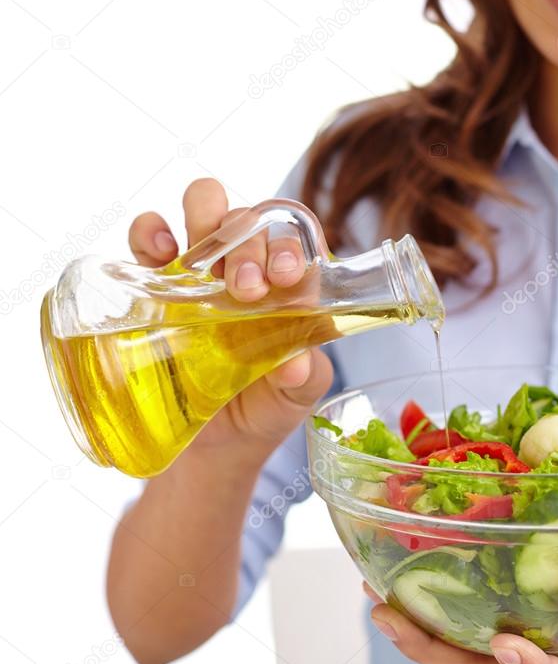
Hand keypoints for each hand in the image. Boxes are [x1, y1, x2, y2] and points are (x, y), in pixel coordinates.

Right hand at [127, 178, 332, 465]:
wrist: (212, 451)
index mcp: (286, 287)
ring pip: (204, 212)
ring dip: (206, 219)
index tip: (287, 275)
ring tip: (207, 265)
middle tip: (247, 289)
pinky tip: (159, 249)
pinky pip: (147, 241)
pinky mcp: (155, 289)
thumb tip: (296, 364)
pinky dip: (150, 231)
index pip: (295, 240)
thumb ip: (305, 376)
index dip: (291, 245)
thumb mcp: (295, 396)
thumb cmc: (263, 409)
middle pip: (248, 222)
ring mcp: (200, 275)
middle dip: (248, 244)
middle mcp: (245, 270)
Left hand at [366, 552, 557, 663]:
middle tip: (383, 612)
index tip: (506, 648)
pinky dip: (440, 613)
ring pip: (467, 660)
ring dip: (420, 631)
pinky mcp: (530, 637)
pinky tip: (407, 581)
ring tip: (373, 597)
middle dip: (432, 650)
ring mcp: (538, 653)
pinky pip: (476, 633)